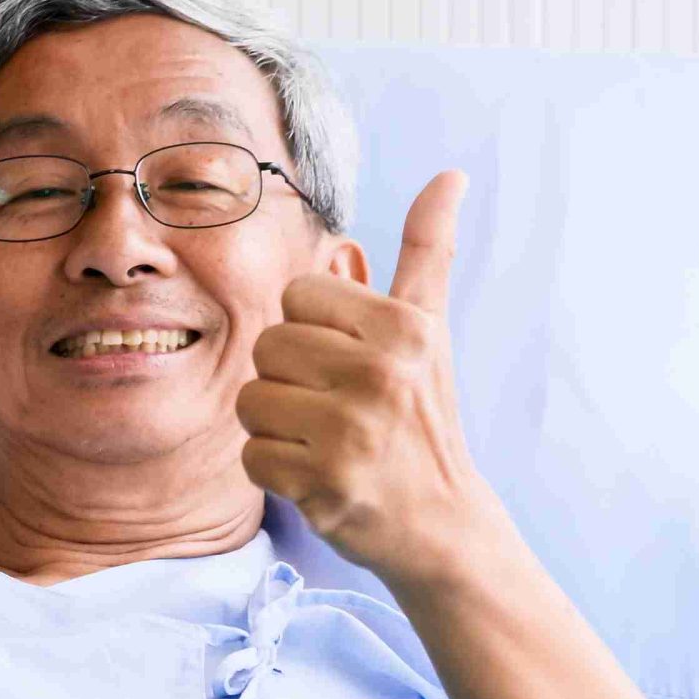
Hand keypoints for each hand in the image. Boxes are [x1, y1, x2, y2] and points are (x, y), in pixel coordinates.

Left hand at [237, 170, 507, 592]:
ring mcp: (351, 433)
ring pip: (250, 400)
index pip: (298, 293)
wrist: (441, 522)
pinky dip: (274, 469)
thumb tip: (449, 177)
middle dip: (289, 377)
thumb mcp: (431, 330)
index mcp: (403, 328)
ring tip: (323, 439)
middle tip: (335, 406)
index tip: (348, 360)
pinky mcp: (323, 485)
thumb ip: (429, 252)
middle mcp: (380, 375)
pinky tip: (315, 474)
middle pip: (268, 345)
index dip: (311, 328)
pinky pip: (251, 456)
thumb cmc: (423, 417)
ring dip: (276, 425)